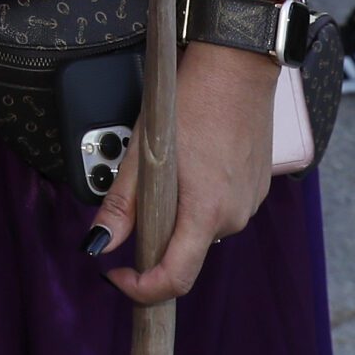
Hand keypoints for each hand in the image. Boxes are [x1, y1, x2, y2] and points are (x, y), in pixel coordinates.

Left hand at [84, 41, 277, 303]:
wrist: (237, 65)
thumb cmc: (191, 100)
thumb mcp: (143, 149)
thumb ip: (122, 203)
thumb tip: (99, 243)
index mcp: (208, 212)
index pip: (176, 278)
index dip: (141, 289)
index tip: (115, 277)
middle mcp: (235, 215)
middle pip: (186, 252)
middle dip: (153, 240)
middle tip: (131, 205)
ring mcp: (249, 202)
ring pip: (201, 229)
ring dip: (175, 215)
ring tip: (162, 171)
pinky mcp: (255, 188)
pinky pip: (219, 209)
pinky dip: (196, 199)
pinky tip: (188, 165)